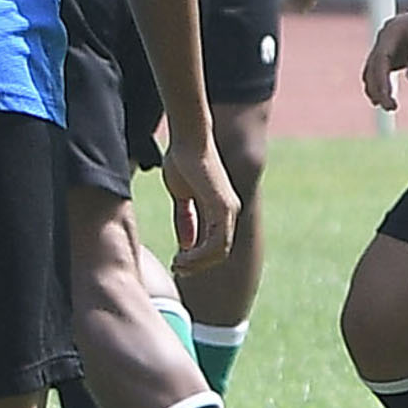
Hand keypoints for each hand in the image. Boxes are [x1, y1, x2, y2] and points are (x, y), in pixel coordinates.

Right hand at [158, 135, 238, 272]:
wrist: (188, 140)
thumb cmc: (183, 161)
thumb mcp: (182, 196)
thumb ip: (185, 219)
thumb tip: (186, 244)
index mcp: (222, 209)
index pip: (216, 245)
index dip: (197, 259)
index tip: (177, 262)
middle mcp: (230, 211)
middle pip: (220, 252)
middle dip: (198, 265)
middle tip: (177, 268)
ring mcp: (229, 210)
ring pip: (219, 251)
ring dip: (198, 263)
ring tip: (179, 264)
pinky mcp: (222, 207)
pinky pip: (217, 241)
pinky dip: (200, 254)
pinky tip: (183, 255)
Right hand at [361, 0, 407, 111]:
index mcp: (392, 32)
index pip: (380, 60)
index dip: (381, 81)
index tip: (387, 99)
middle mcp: (384, 38)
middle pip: (373, 66)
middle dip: (378, 88)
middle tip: (390, 108)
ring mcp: (385, 44)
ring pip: (372, 69)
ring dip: (375, 88)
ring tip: (387, 106)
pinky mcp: (391, 51)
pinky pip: (379, 69)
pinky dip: (379, 83)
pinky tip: (383, 98)